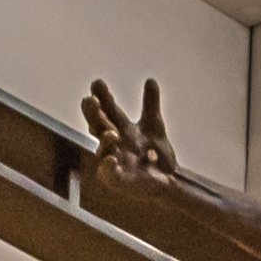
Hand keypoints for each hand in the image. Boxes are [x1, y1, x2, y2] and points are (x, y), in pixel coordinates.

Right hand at [77, 77, 177, 200]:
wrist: (168, 180)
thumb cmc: (155, 154)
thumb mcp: (153, 125)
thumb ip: (150, 104)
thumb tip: (150, 80)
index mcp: (119, 128)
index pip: (108, 110)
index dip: (102, 97)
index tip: (97, 83)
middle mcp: (113, 143)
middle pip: (99, 126)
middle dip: (93, 114)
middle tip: (91, 100)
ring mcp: (113, 161)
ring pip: (103, 149)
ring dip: (106, 140)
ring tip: (112, 133)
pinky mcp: (117, 180)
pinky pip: (109, 174)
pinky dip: (107, 166)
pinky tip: (110, 159)